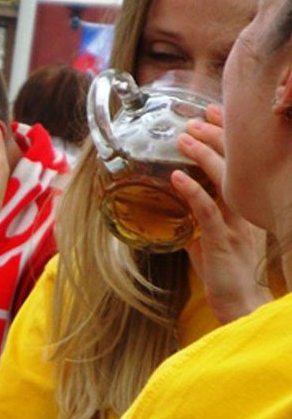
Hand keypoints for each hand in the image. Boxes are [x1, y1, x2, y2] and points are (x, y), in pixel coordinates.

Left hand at [176, 104, 271, 322]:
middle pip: (237, 163)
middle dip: (217, 135)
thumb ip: (194, 220)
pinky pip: (208, 210)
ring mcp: (237, 223)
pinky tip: (177, 178)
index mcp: (246, 206)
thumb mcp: (209, 239)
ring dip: (203, 155)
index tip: (214, 114)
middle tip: (197, 116)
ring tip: (184, 137)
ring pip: (225, 180)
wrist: (241, 304)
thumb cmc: (225, 273)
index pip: (241, 163)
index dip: (229, 137)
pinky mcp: (223, 240)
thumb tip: (172, 204)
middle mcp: (246, 209)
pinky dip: (192, 191)